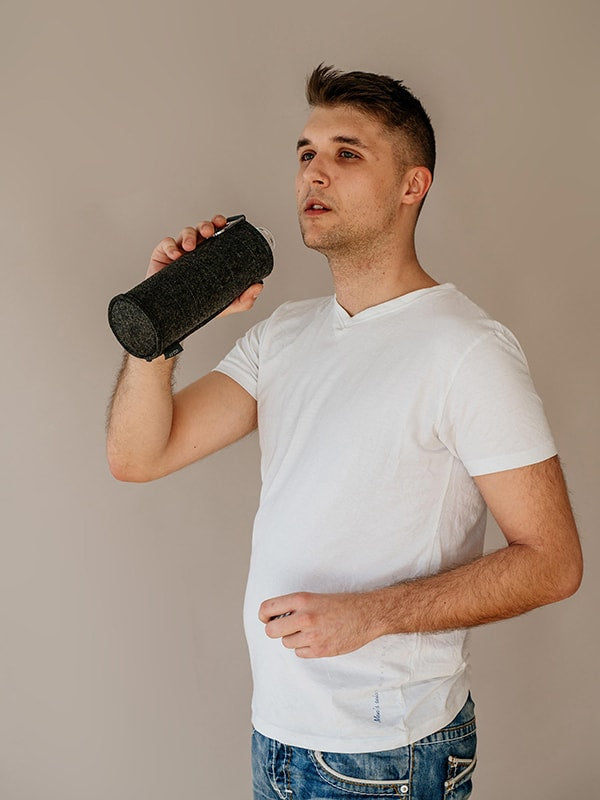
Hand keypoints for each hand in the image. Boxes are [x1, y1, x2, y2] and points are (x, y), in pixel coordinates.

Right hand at [145, 213, 263, 314]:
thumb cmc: (198, 305)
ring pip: (185, 233)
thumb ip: (243, 299)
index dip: (221, 224)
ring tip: (191, 246)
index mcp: (212, 255)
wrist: (173, 315)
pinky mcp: (162, 256)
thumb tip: (259, 286)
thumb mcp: (224, 305)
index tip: (225, 224)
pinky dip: (170, 246)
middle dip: (207, 225)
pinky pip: (166, 244)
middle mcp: (197, 250)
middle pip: (202, 228)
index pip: (218, 234)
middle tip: (210, 232)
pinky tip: (175, 254)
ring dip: (189, 235)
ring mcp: (180, 252)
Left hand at [258, 591, 381, 658]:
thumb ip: (293, 607)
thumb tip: (271, 619)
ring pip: (286, 642)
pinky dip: (305, 648)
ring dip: (293, 639)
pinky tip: (317, 639)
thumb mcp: (314, 597)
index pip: (267, 608)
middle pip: (270, 631)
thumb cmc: (341, 604)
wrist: (367, 615)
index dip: (263, 615)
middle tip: (284, 628)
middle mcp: (305, 617)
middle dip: (274, 630)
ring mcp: (313, 635)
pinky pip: (299, 653)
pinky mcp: (320, 650)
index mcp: (302, 599)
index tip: (266, 619)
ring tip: (309, 631)